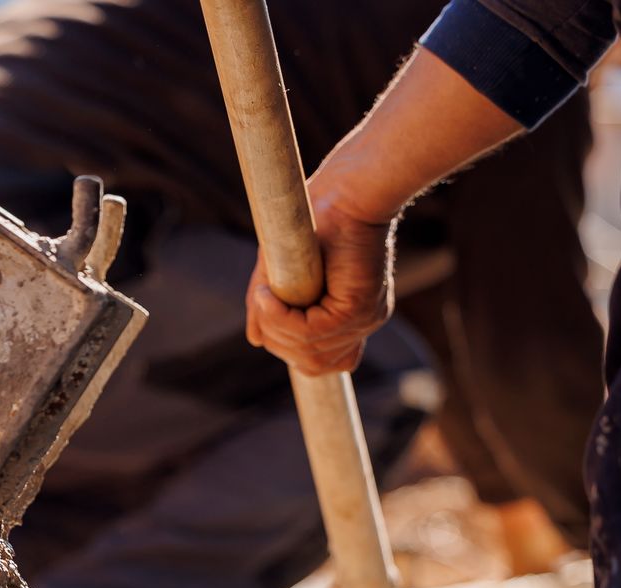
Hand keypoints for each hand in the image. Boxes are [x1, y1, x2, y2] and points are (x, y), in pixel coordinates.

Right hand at [244, 194, 396, 376]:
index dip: (291, 350)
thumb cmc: (317, 220)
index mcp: (350, 319)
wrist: (348, 191)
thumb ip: (271, 307)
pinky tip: (268, 297)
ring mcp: (363, 319)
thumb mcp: (284, 271)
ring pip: (309, 353)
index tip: (271, 324)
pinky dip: (282, 319)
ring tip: (263, 298)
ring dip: (276, 328)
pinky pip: (311, 333)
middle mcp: (361, 324)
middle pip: (312, 363)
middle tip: (262, 304)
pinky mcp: (358, 307)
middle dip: (278, 340)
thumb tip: (256, 339)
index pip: (322, 362)